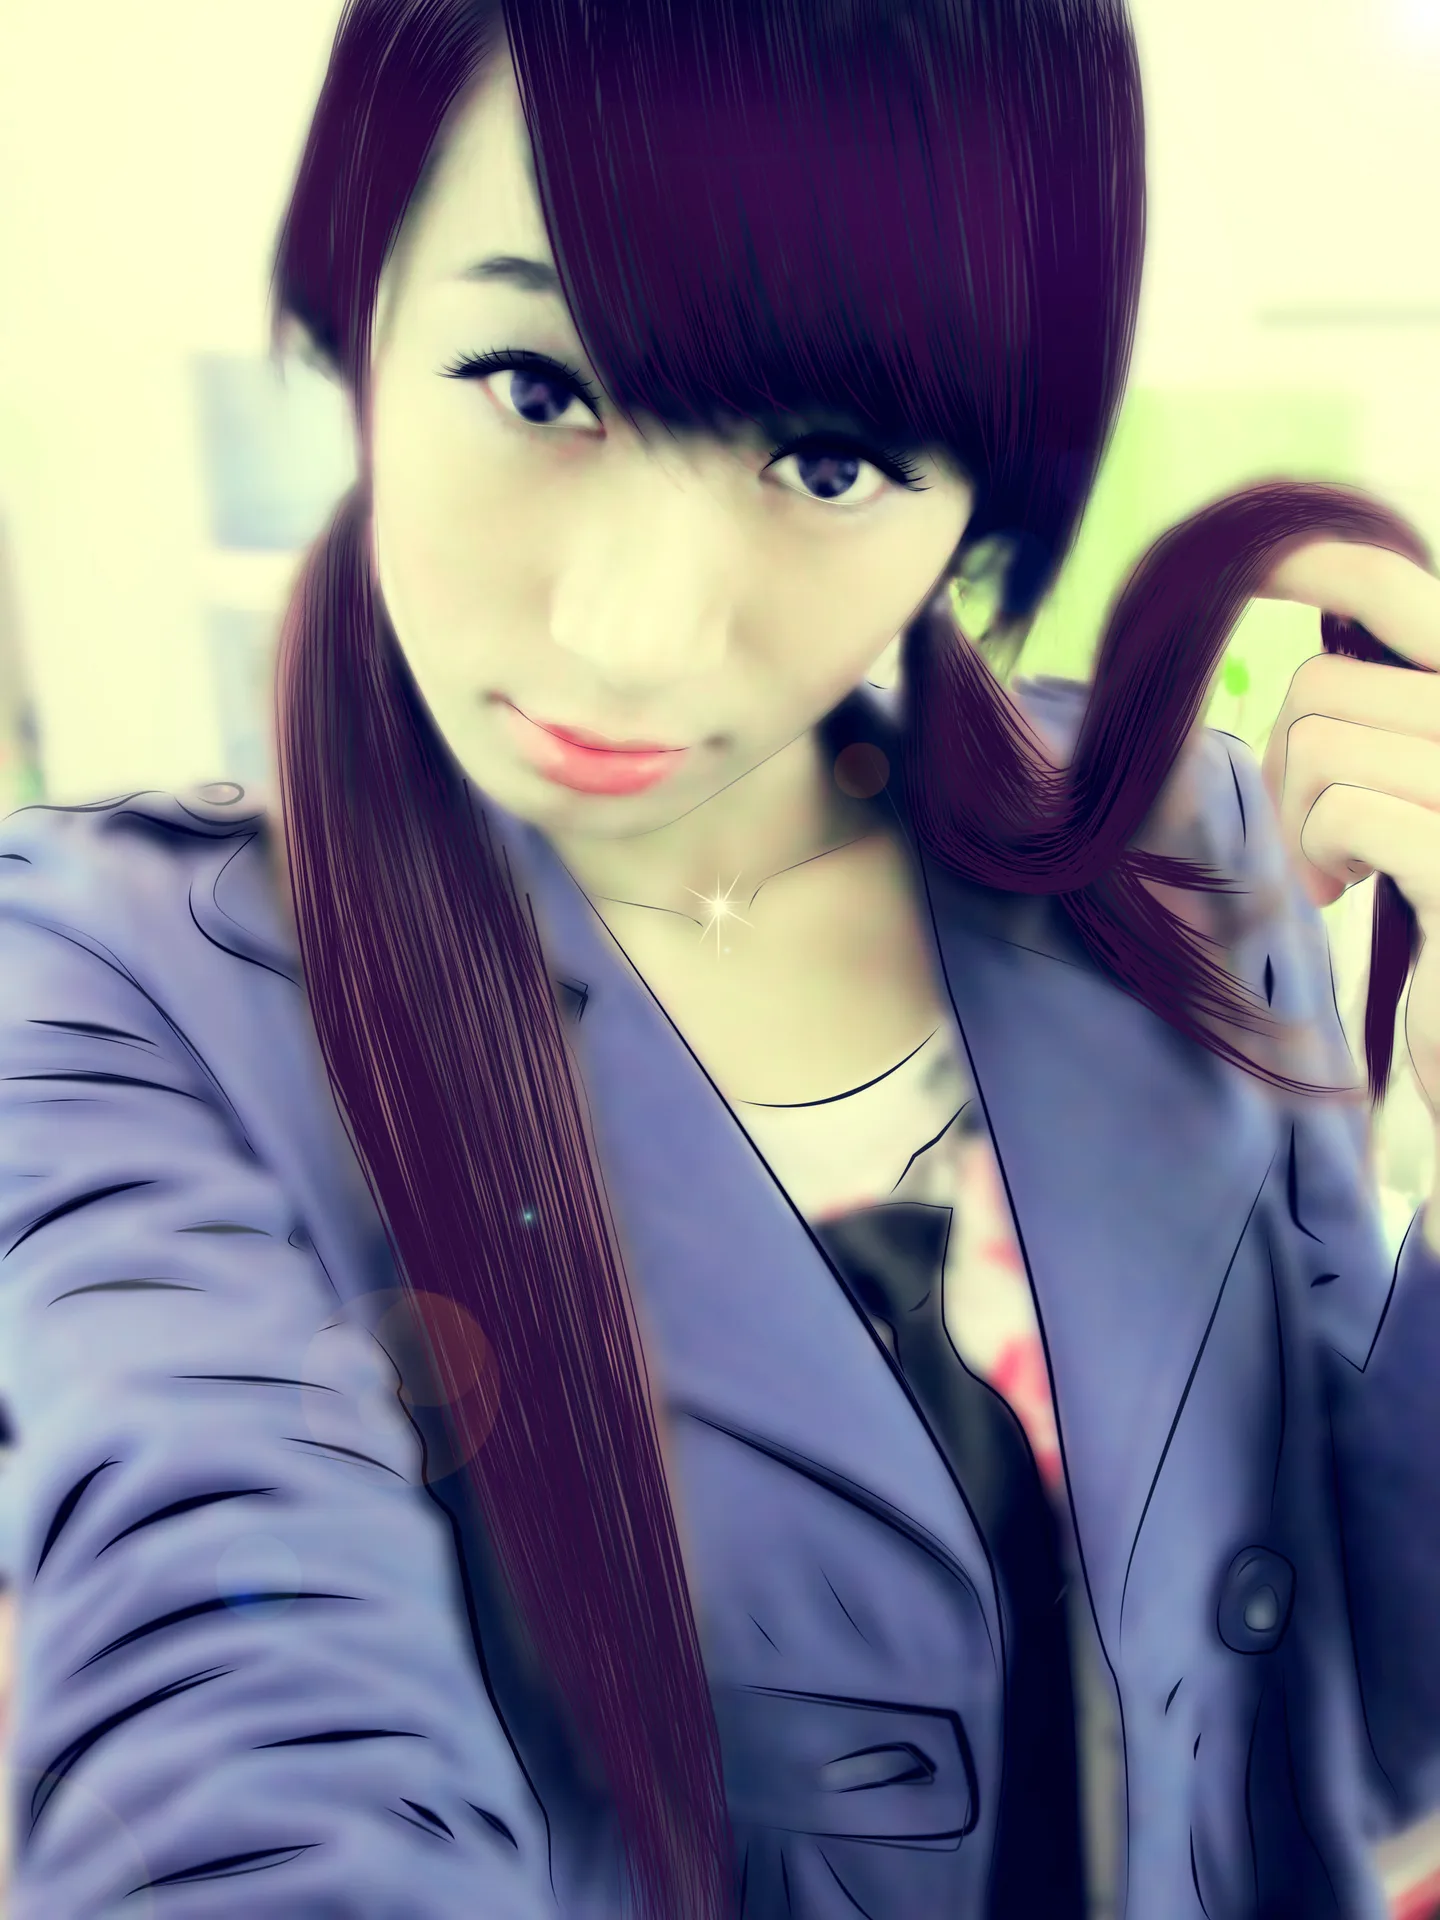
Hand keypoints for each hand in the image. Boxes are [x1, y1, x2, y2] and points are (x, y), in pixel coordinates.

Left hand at [1258, 540, 1439, 1128]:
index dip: (1312, 564)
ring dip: (1304, 819)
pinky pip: (1345, 809)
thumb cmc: (1436, 908)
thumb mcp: (1412, 782)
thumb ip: (1379, 710)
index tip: (1248, 569)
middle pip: (1325, 685)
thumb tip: (1279, 620)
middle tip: (1316, 836)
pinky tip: (1354, 891)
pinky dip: (1323, 854)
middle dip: (1289, 764)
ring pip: (1322, 745)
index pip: (1393, 588)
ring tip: (1343, 870)